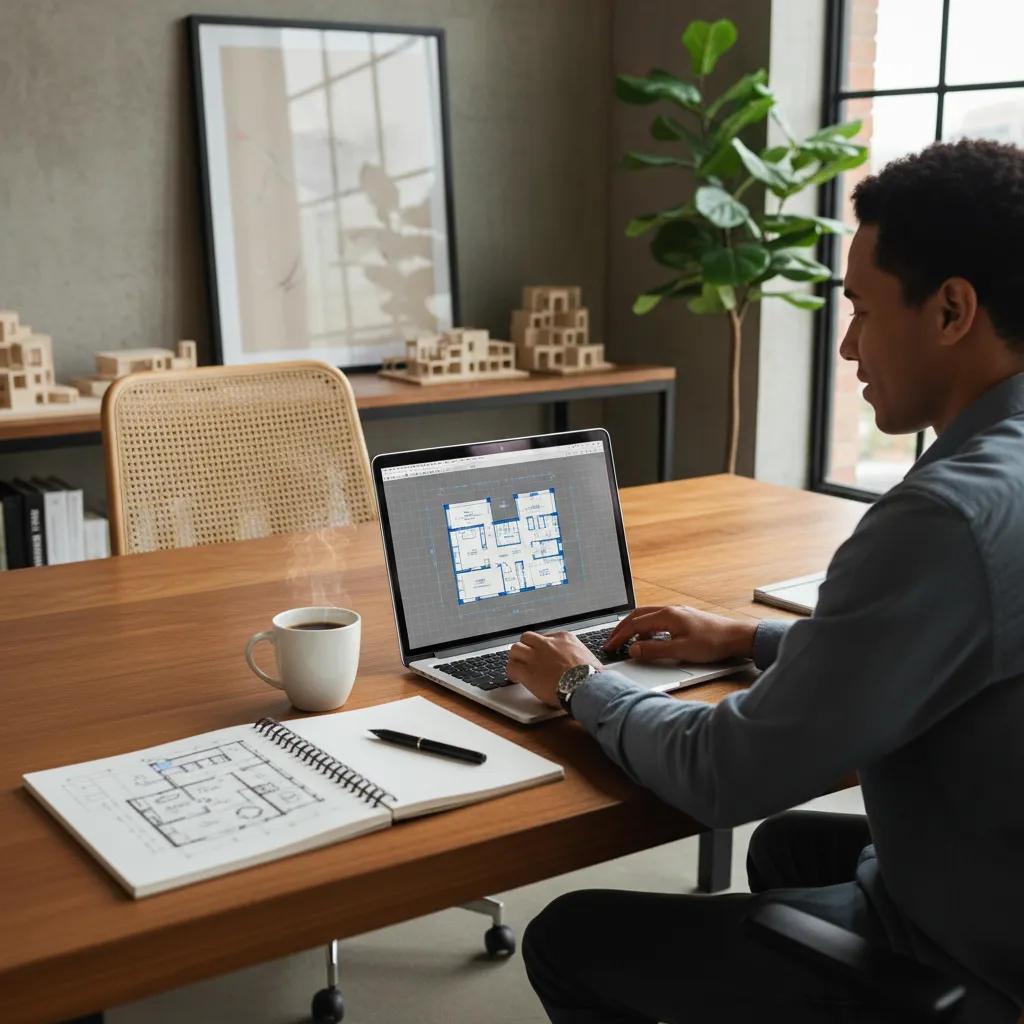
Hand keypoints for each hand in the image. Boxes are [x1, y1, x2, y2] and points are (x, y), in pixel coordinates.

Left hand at [506, 631, 602, 708]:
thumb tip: (582, 663)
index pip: (545, 637)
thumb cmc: (591, 675)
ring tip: (518, 666)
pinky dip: (512, 672)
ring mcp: (535, 656)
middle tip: (526, 658)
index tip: (542, 656)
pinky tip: (515, 678)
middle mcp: (546, 644)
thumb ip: (578, 655)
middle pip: (527, 638)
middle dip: (525, 647)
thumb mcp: (589, 656)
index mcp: (563, 638)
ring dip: (516, 658)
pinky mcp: (527, 671)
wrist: (585, 686)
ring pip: (515, 649)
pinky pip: (511, 667)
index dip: (541, 648)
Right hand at [604, 605, 755, 663]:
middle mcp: (670, 610)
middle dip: (622, 629)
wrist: (737, 637)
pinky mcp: (684, 618)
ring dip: (635, 629)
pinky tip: (650, 641)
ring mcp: (677, 613)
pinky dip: (648, 630)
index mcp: (667, 615)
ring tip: (627, 644)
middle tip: (611, 641)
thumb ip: (654, 650)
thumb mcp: (680, 650)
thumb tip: (633, 650)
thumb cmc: (713, 643)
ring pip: (648, 617)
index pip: (634, 624)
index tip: (609, 646)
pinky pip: (658, 621)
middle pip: (638, 616)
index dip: (619, 636)